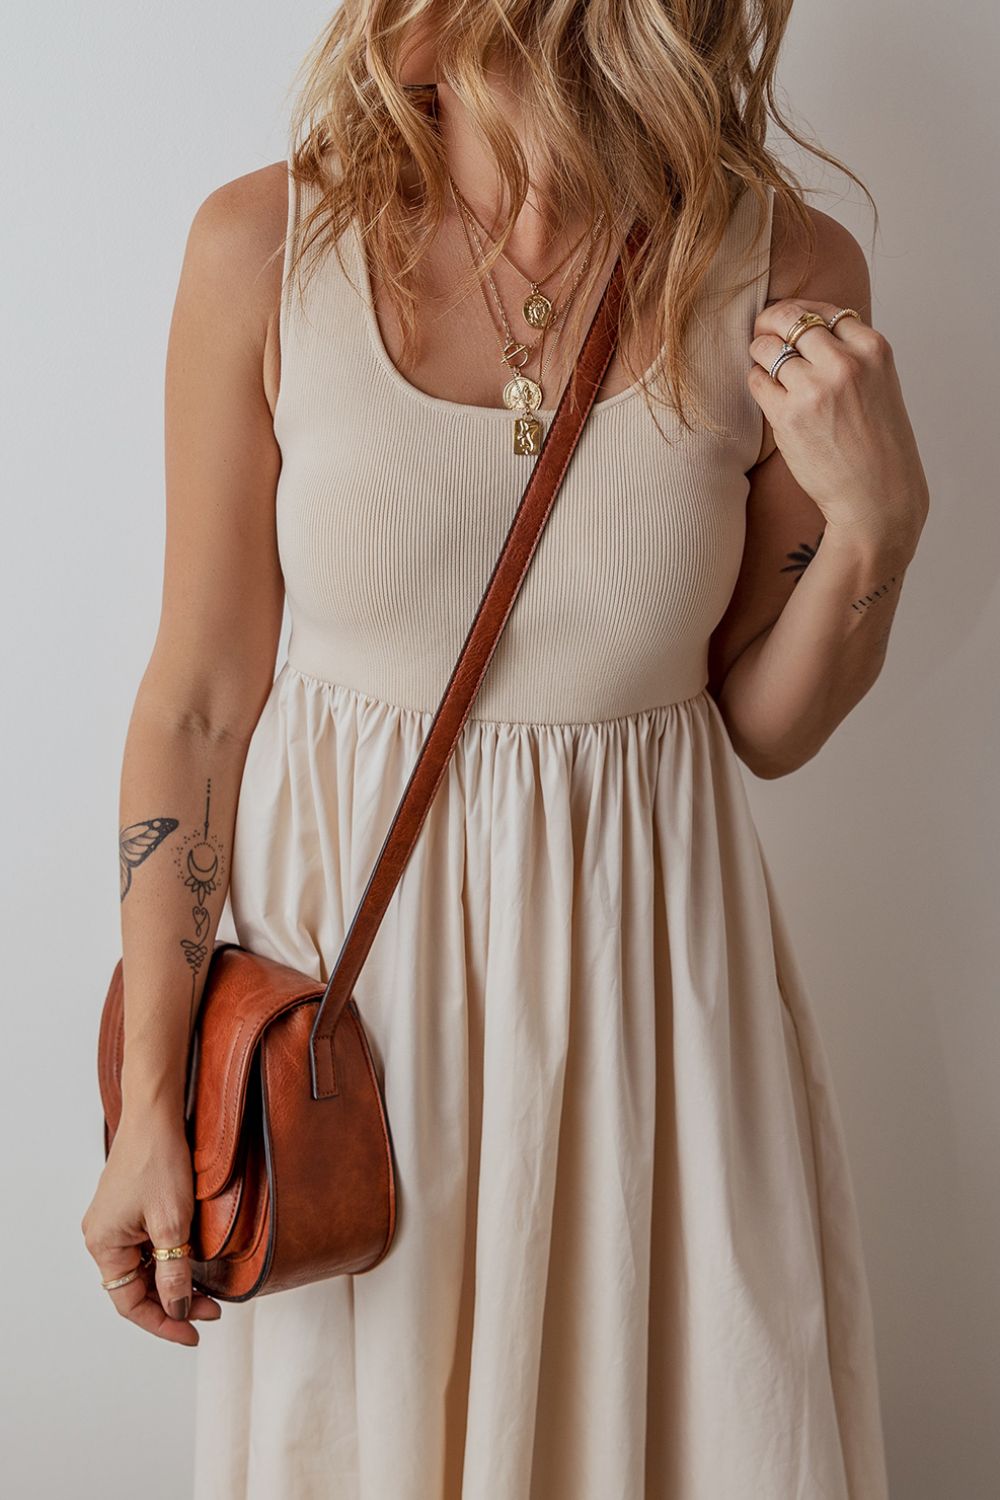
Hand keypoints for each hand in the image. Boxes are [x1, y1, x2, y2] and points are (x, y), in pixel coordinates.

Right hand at [81, 1105, 220, 1344]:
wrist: (156, 1114)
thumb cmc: (159, 1161)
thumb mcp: (172, 1223)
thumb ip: (174, 1271)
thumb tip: (178, 1308)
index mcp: (103, 1245)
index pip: (130, 1303)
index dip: (163, 1322)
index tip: (194, 1333)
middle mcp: (102, 1236)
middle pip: (135, 1287)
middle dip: (173, 1302)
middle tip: (211, 1310)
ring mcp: (113, 1221)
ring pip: (142, 1267)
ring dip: (172, 1281)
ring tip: (206, 1290)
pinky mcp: (127, 1208)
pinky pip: (145, 1246)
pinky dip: (168, 1259)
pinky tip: (190, 1261)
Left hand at [748, 299, 928, 552]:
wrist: (877, 497)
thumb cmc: (878, 445)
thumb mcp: (880, 385)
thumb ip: (852, 355)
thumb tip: (808, 330)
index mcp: (873, 350)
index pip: (825, 310)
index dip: (801, 313)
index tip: (788, 322)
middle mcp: (845, 364)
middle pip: (791, 319)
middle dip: (770, 322)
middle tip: (762, 332)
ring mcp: (815, 389)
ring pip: (768, 347)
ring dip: (759, 352)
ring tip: (763, 364)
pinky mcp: (788, 417)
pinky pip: (757, 381)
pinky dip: (756, 381)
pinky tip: (766, 392)